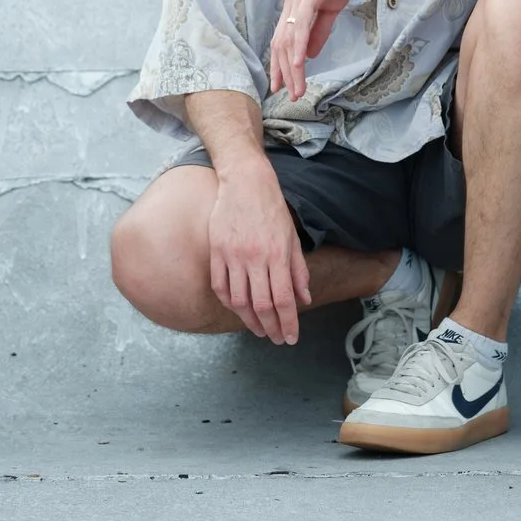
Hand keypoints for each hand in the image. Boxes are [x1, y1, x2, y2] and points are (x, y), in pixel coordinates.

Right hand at [206, 158, 311, 343]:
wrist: (246, 182)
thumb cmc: (272, 208)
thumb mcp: (292, 237)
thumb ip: (298, 270)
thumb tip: (304, 299)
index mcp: (277, 254)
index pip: (283, 299)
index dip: (288, 323)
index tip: (290, 337)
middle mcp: (254, 258)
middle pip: (261, 304)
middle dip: (270, 327)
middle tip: (276, 338)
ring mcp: (232, 255)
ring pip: (238, 300)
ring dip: (249, 320)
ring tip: (258, 330)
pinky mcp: (216, 251)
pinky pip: (220, 286)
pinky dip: (228, 303)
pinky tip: (237, 310)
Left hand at [265, 0, 363, 101]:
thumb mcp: (330, 9)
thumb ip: (319, 31)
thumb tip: (309, 54)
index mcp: (295, 7)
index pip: (282, 41)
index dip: (281, 65)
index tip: (285, 85)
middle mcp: (291, 5)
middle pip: (280, 45)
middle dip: (282, 72)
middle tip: (288, 94)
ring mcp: (297, 0)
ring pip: (288, 41)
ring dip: (291, 68)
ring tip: (296, 88)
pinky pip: (300, 27)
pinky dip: (297, 48)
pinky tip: (298, 64)